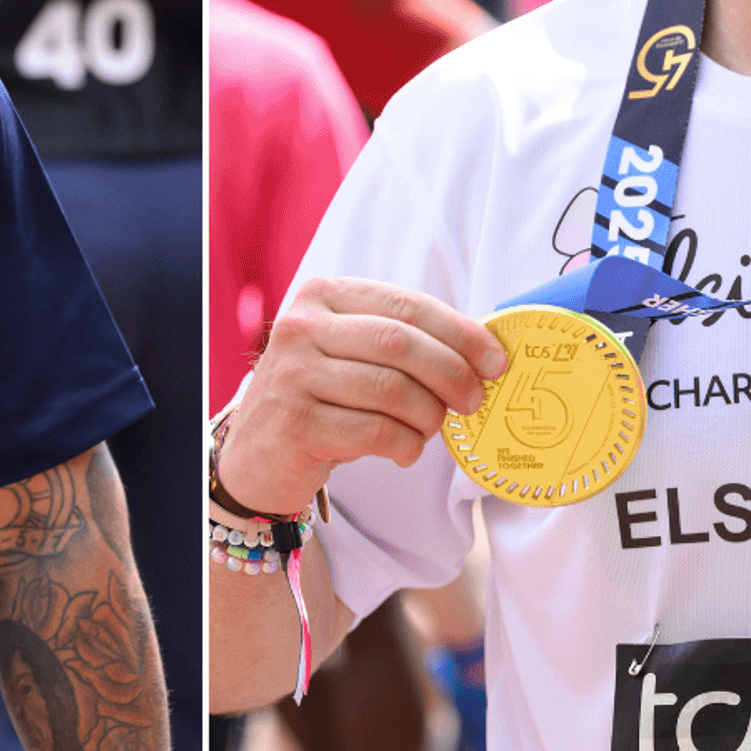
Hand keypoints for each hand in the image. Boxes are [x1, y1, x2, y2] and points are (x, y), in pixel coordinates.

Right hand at [218, 277, 508, 517]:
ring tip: (433, 428)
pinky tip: (406, 449)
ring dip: (429, 415)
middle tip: (474, 400)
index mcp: (323, 296)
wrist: (255, 454)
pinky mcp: (296, 424)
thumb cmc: (319, 397)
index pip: (406, 305)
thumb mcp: (348, 351)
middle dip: (452, 373)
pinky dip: (406, 444)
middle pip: (400, 343)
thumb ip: (400, 341)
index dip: (460, 333)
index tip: (496, 360)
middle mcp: (302, 327)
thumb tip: (481, 352)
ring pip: (391, 390)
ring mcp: (293, 375)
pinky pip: (374, 432)